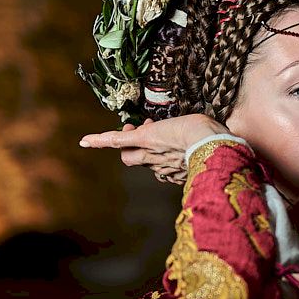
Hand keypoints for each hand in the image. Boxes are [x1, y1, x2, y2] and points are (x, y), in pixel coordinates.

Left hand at [78, 114, 228, 184]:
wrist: (214, 145)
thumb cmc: (197, 128)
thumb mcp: (174, 122)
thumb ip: (160, 129)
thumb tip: (149, 130)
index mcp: (147, 139)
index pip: (115, 141)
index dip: (99, 141)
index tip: (83, 141)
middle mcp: (150, 156)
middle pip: (128, 157)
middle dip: (129, 147)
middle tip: (139, 133)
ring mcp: (162, 168)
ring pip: (146, 164)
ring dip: (150, 153)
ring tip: (165, 141)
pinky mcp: (174, 176)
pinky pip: (164, 173)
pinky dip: (166, 164)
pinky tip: (177, 157)